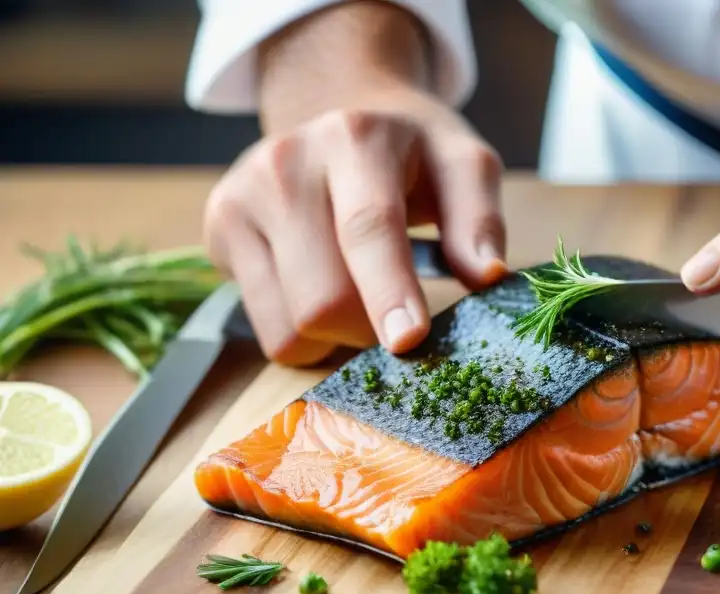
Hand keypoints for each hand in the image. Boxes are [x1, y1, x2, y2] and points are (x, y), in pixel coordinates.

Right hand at [201, 5, 507, 365]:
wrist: (337, 112)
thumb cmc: (410, 155)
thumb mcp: (462, 164)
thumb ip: (479, 217)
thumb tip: (487, 275)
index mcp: (356, 139)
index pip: (369, 228)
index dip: (388, 291)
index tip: (408, 341)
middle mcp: (286, 163)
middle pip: (323, 297)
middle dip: (368, 330)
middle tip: (398, 323)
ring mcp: (242, 196)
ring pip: (289, 327)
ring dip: (335, 338)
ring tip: (357, 298)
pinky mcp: (219, 229)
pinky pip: (266, 330)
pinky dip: (303, 335)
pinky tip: (320, 292)